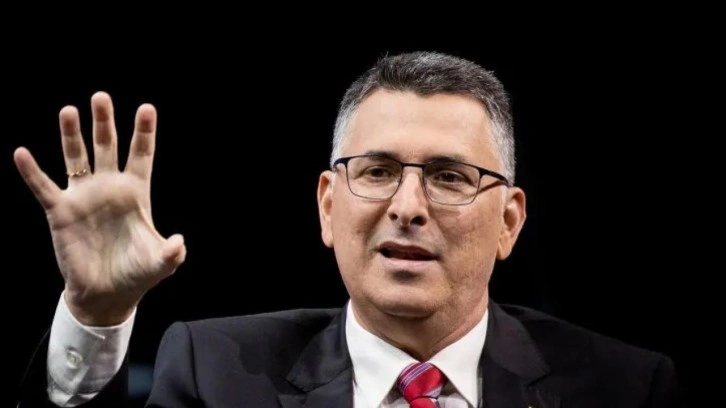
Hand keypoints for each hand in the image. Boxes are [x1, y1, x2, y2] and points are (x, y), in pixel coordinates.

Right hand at [13, 92, 185, 325]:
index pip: (141, 155)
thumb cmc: (136, 274)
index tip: (147, 108)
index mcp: (136, 193)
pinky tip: (22, 153)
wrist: (107, 295)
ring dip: (71, 135)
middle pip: (107, 147)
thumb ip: (172, 252)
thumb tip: (179, 243)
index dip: (144, 133)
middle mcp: (109, 188)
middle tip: (101, 97)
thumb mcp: (161, 263)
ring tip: (69, 110)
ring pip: (76, 158)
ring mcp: (84, 197)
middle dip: (104, 123)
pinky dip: (32, 172)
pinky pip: (44, 187)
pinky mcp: (61, 212)